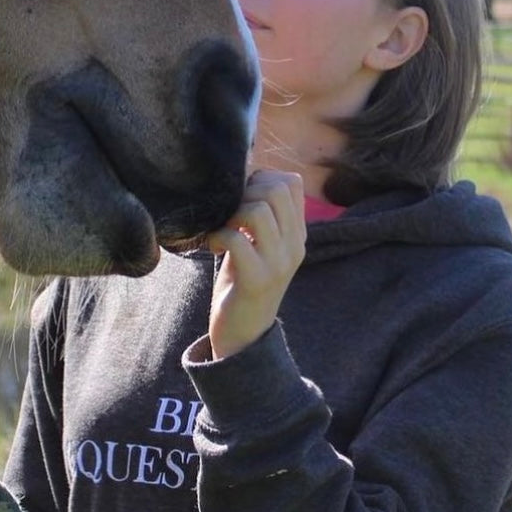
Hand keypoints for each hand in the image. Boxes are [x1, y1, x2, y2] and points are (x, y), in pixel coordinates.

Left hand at [205, 169, 305, 359]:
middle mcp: (295, 245)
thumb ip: (258, 215)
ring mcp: (279, 263)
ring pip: (257, 210)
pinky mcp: (257, 280)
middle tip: (229, 215)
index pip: (290, 182)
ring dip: (230, 215)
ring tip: (223, 231)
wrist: (244, 337)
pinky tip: (215, 249)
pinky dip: (218, 237)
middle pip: (275, 189)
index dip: (260, 179)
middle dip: (243, 192)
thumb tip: (239, 175)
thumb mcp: (259, 245)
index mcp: (297, 234)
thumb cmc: (244, 284)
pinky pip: (236, 239)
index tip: (241, 199)